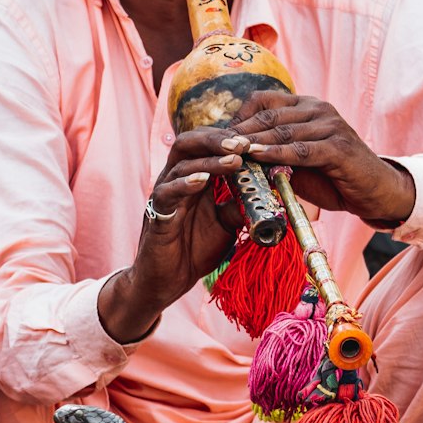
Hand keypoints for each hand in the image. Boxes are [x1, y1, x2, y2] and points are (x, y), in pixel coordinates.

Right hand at [98, 125, 247, 343]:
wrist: (167, 282)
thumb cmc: (193, 249)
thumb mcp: (225, 224)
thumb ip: (239, 205)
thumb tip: (265, 193)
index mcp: (192, 178)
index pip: (205, 145)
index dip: (227, 140)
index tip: (253, 142)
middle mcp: (175, 181)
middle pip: (188, 143)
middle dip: (216, 139)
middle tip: (242, 143)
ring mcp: (164, 196)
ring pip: (181, 165)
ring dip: (209, 160)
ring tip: (233, 159)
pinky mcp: (156, 215)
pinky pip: (167, 193)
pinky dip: (185, 184)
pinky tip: (202, 181)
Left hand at [227, 91, 414, 227]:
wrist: (373, 192)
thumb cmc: (333, 177)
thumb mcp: (297, 162)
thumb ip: (271, 154)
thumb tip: (234, 157)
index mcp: (306, 106)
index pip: (263, 101)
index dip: (238, 117)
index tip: (216, 137)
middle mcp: (318, 109)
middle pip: (268, 116)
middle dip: (239, 131)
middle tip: (213, 145)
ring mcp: (330, 126)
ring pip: (282, 131)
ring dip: (252, 142)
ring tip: (227, 151)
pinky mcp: (338, 147)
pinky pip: (301, 149)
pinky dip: (276, 153)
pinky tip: (255, 157)